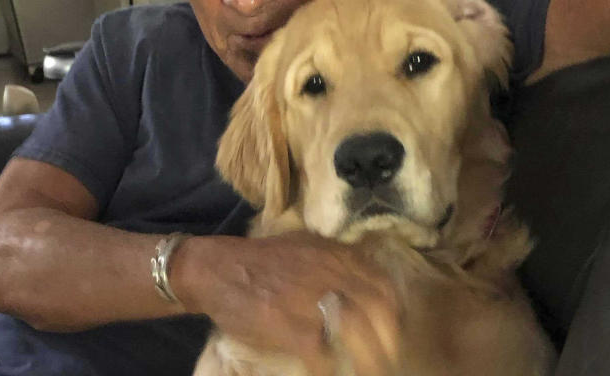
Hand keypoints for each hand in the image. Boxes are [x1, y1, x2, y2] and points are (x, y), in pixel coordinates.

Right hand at [172, 232, 400, 374]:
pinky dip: (331, 370)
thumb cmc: (260, 261)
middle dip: (388, 341)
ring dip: (368, 361)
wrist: (215, 268)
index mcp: (335, 254)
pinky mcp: (288, 324)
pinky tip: (329, 373)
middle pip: (378, 311)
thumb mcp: (304, 246)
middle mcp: (328, 272)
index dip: (394, 313)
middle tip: (386, 360)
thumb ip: (335, 260)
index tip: (392, 331)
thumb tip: (365, 283)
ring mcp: (309, 299)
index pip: (383, 286)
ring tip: (368, 373)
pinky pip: (323, 355)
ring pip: (358, 334)